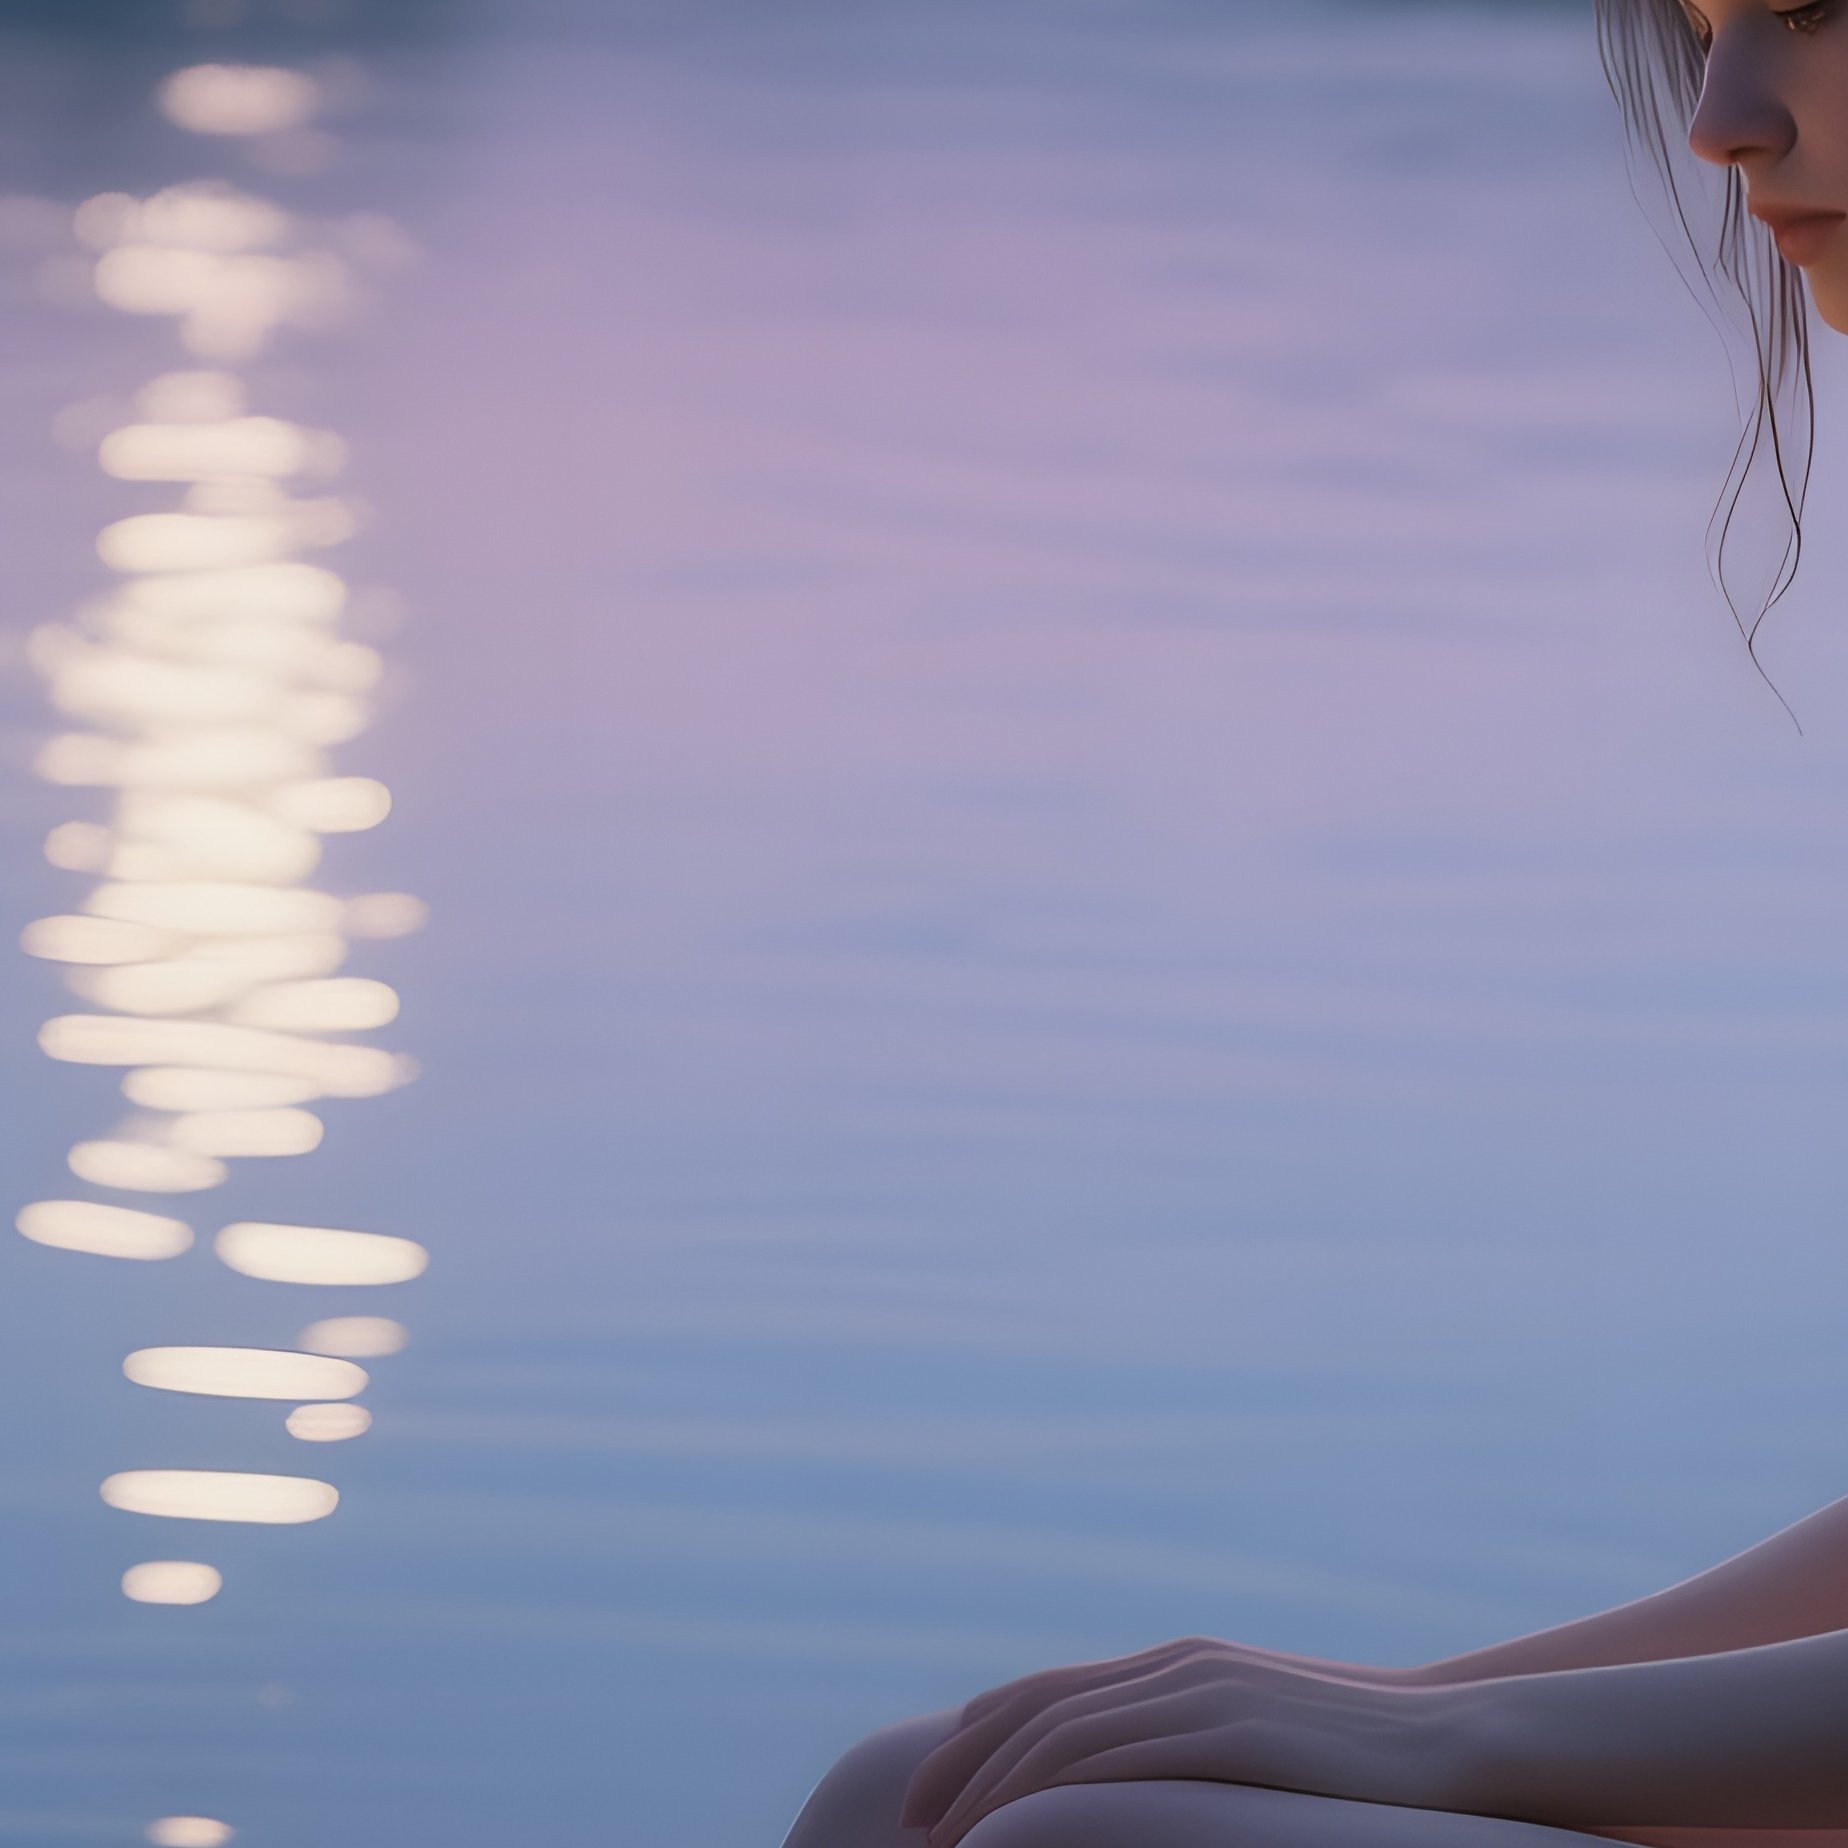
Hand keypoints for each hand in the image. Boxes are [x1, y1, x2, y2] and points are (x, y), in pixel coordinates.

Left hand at [901, 1637, 1470, 1847]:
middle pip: (1038, 1707)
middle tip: (915, 1821)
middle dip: (964, 1762)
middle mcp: (1177, 1667)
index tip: (935, 1788)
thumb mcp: (1254, 1732)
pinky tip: (1019, 1831)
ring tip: (950, 1842)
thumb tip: (1129, 1784)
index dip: (981, 1735)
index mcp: (1177, 1664)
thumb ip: (1188, 1738)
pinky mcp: (1231, 1734)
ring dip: (994, 1790)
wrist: (1452, 1741)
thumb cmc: (1352, 1755)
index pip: (1049, 1691)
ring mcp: (1203, 1695)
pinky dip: (1054, 1795)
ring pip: (1064, 1735)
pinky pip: (1119, 1762)